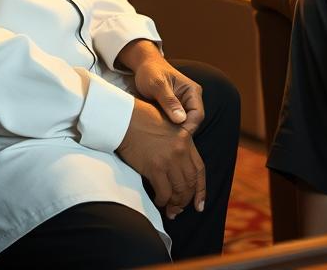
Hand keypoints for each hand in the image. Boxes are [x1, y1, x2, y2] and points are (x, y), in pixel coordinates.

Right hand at [117, 98, 205, 218]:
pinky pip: (164, 192)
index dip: (201, 190)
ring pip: (179, 190)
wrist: (125, 118)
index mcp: (186, 139)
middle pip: (190, 182)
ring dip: (174, 203)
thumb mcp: (168, 127)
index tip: (199, 204)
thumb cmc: (142, 120)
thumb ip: (177, 144)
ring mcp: (169, 159)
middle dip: (186, 200)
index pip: (199, 170)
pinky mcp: (155, 167)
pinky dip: (162, 200)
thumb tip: (178, 167)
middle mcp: (181, 150)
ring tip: (169, 209)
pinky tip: (157, 200)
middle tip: (178, 209)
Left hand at [132, 54, 204, 134]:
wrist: (143, 66)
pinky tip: (158, 134)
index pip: (197, 115)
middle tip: (165, 141)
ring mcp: (183, 105)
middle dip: (180, 132)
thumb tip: (181, 119)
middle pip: (192, 122)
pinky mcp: (175, 110)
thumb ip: (169, 101)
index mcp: (192, 91)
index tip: (173, 137)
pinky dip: (168, 129)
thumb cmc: (151, 71)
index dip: (188, 128)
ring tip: (160, 138)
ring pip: (184, 125)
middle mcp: (191, 99)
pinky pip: (175, 124)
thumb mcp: (157, 85)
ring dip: (174, 132)